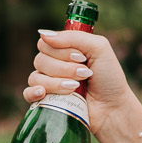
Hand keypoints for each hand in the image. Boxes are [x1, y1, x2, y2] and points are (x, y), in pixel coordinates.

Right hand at [24, 30, 139, 142]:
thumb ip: (73, 38)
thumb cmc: (110, 77)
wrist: (113, 108)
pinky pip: (28, 93)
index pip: (46, 43)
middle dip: (64, 68)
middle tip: (85, 74)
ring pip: (36, 77)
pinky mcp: (46, 101)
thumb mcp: (99, 48)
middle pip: (40, 60)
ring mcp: (49, 83)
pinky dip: (33, 92)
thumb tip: (44, 34)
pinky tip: (44, 93)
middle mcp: (54, 65)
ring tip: (76, 88)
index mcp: (64, 50)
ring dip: (57, 82)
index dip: (61, 50)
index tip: (81, 57)